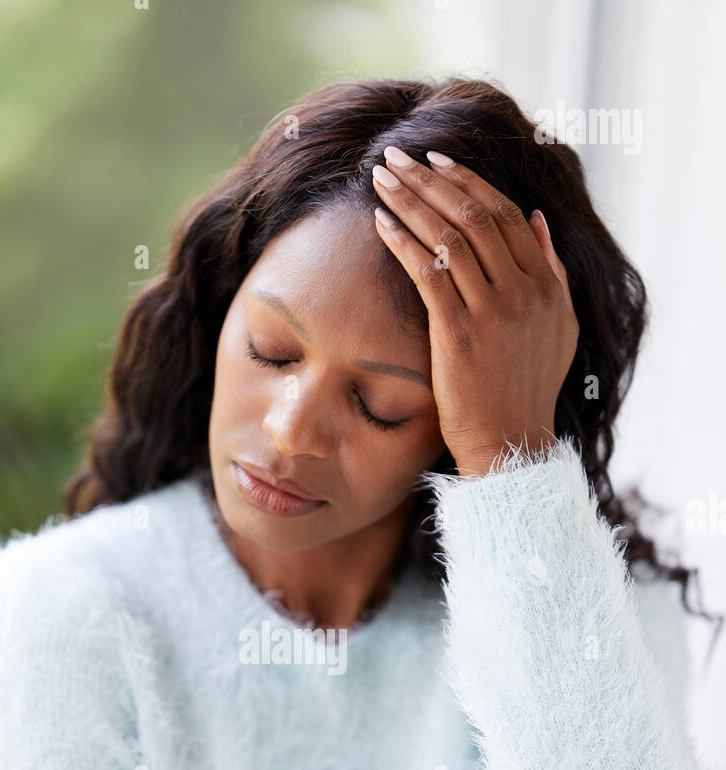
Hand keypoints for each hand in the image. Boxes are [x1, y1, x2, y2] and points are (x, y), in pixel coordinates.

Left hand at [372, 146, 579, 478]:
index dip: (467, 182)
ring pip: (449, 237)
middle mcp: (522, 291)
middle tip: (396, 157)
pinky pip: (428, 274)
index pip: (504, 214)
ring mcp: (492, 311)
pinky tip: (380, 224)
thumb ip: (551, 271)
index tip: (436, 162)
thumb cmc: (526, 389)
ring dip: (410, 202)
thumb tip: (536, 220)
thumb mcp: (558, 327)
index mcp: (545, 284)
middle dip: (430, 180)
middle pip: (473, 215)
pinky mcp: (459, 333)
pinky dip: (403, 243)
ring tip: (380, 179)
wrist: (510, 442)